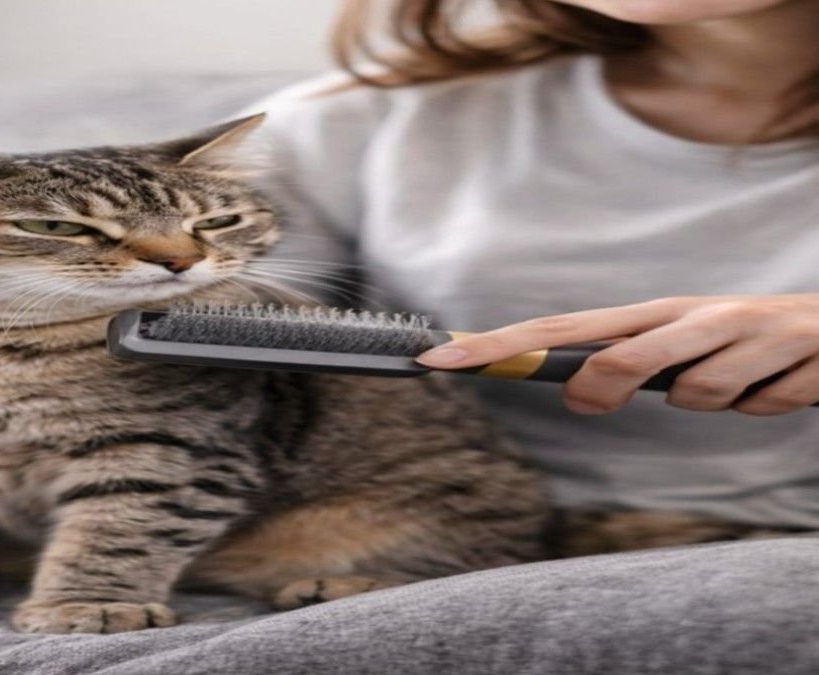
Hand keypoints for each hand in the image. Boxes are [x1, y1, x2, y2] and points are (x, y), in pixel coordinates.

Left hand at [416, 295, 818, 415]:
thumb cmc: (742, 339)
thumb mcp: (679, 345)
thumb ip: (629, 364)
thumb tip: (576, 391)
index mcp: (652, 312)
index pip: (560, 327)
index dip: (499, 347)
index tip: (440, 362)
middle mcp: (692, 313)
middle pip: (619, 354)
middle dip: (602, 387)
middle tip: (601, 401)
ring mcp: (744, 330)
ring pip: (696, 394)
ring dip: (714, 403)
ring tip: (740, 381)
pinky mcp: (795, 356)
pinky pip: (759, 405)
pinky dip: (765, 404)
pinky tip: (782, 379)